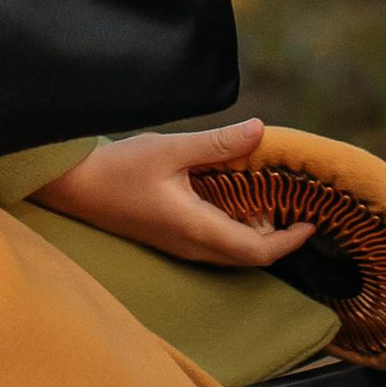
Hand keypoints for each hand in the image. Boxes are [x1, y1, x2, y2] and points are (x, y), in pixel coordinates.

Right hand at [38, 120, 311, 270]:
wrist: (73, 187)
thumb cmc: (117, 169)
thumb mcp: (170, 149)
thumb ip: (218, 144)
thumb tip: (261, 131)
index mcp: (196, 228)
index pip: (257, 251)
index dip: (290, 240)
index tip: (312, 220)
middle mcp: (192, 245)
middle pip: (249, 255)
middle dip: (279, 235)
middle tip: (297, 202)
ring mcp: (181, 245)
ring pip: (232, 250)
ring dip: (257, 231)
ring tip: (272, 195)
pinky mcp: (172, 237)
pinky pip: (216, 242)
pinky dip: (237, 225)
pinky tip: (238, 195)